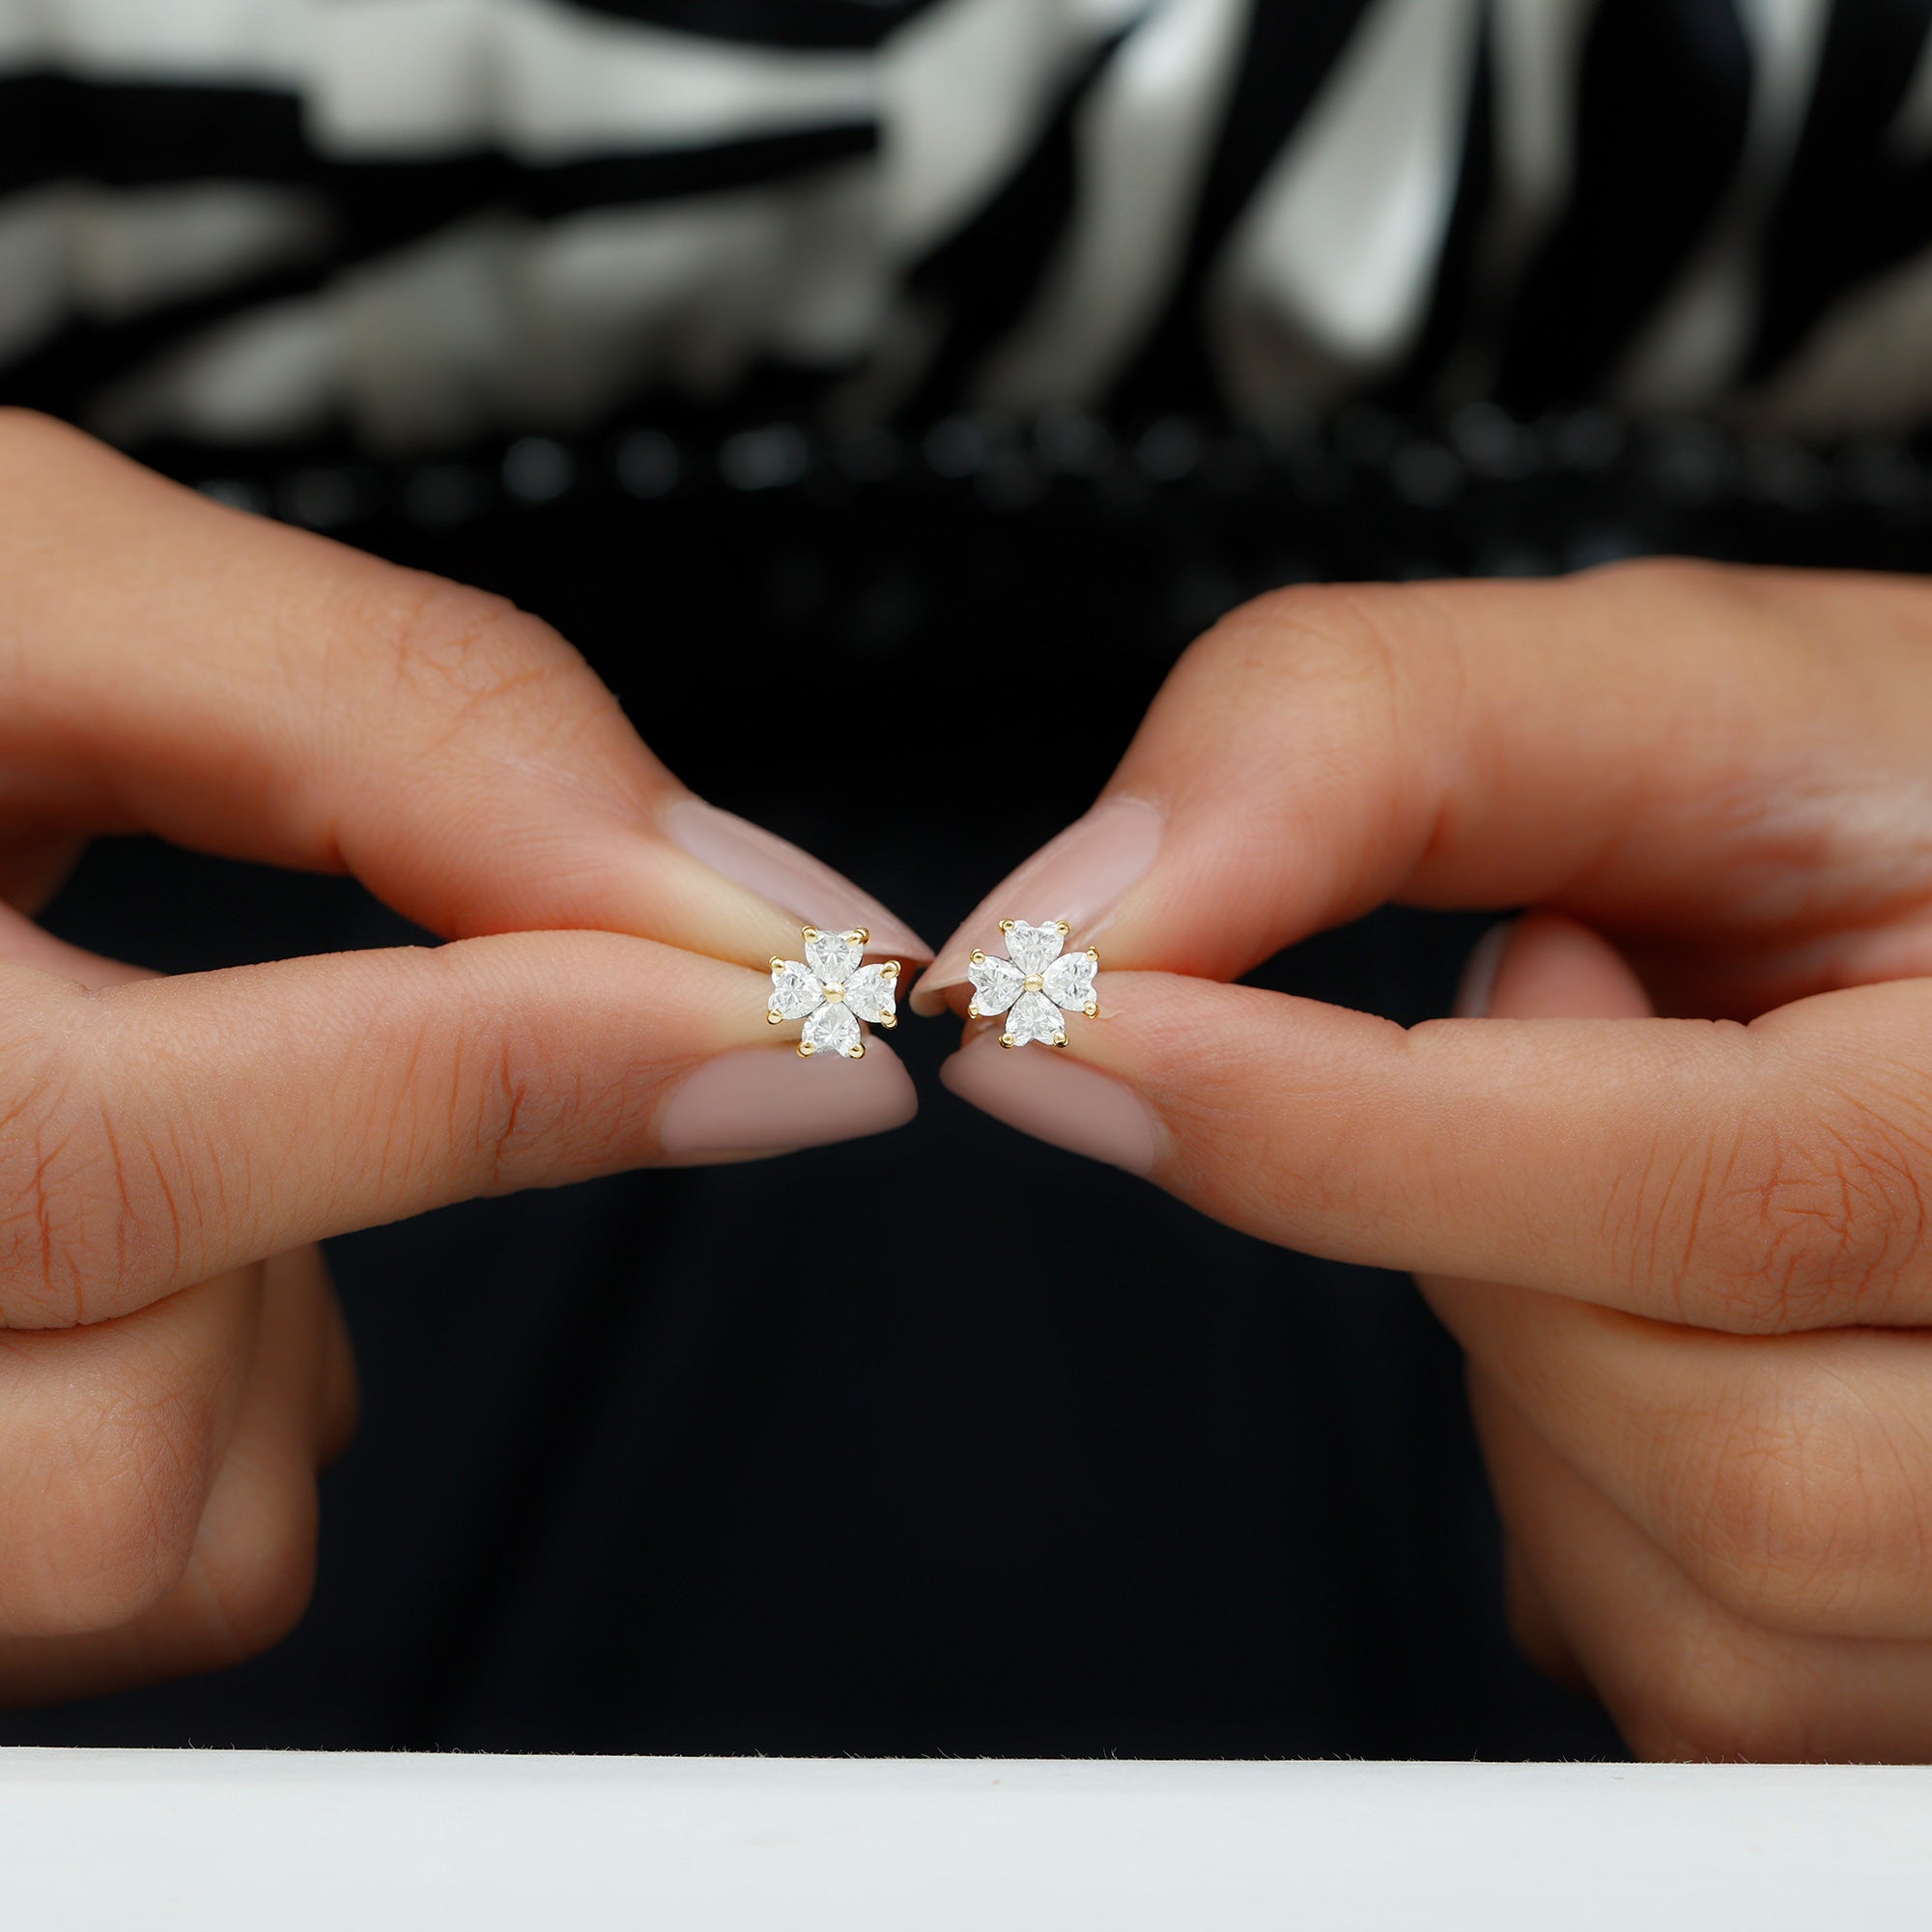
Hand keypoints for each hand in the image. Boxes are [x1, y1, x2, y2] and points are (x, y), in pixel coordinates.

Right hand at [0, 412, 923, 1701]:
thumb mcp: (28, 590)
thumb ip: (384, 720)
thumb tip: (705, 895)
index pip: (95, 1167)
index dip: (498, 1076)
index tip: (783, 1005)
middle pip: (125, 1463)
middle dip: (320, 1218)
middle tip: (312, 1011)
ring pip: (159, 1545)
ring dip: (266, 1314)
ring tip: (168, 1106)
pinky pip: (153, 1572)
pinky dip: (220, 1395)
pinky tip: (133, 1241)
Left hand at [923, 559, 1931, 1759]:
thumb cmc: (1898, 818)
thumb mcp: (1679, 702)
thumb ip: (1366, 745)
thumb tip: (1080, 924)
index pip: (1731, 1193)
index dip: (1341, 1134)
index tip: (1065, 1031)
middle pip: (1721, 1468)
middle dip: (1487, 1252)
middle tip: (1553, 1042)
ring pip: (1699, 1615)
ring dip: (1535, 1381)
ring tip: (1625, 1186)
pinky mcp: (1924, 1663)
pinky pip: (1695, 1691)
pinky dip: (1584, 1508)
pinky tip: (1652, 1332)